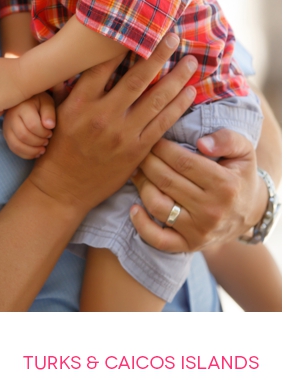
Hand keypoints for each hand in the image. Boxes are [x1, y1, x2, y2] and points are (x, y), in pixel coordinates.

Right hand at [3, 93, 55, 158]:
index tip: (51, 132)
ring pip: (16, 144)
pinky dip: (26, 154)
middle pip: (23, 135)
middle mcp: (11, 116)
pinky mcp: (6, 135)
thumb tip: (50, 126)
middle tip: (47, 141)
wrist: (24, 101)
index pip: (32, 125)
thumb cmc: (39, 103)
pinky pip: (13, 148)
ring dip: (32, 150)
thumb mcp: (47, 102)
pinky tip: (36, 152)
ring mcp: (6, 126)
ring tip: (42, 148)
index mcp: (22, 106)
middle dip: (38, 142)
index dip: (44, 132)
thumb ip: (49, 112)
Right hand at [29, 35, 197, 215]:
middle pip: (136, 78)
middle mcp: (102, 115)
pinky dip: (178, 106)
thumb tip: (83, 61)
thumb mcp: (58, 113)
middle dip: (158, 55)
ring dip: (177, 78)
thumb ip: (73, 89)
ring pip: (155, 100)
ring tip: (191, 62)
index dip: (122, 45)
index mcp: (79, 102)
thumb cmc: (59, 146)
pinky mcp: (137, 150)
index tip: (138, 29)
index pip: (103, 66)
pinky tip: (189, 92)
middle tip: (173, 37)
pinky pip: (163, 123)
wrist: (63, 187)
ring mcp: (122, 133)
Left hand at [129, 129, 263, 252]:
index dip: (162, 147)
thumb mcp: (243, 152)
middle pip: (165, 180)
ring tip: (137, 171)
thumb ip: (227, 140)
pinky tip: (133, 208)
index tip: (154, 139)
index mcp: (225, 186)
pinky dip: (141, 225)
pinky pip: (158, 239)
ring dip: (141, 184)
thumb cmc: (239, 175)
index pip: (182, 162)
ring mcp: (199, 230)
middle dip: (147, 161)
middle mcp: (212, 210)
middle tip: (141, 152)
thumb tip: (202, 143)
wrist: (251, 212)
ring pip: (156, 204)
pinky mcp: (189, 245)